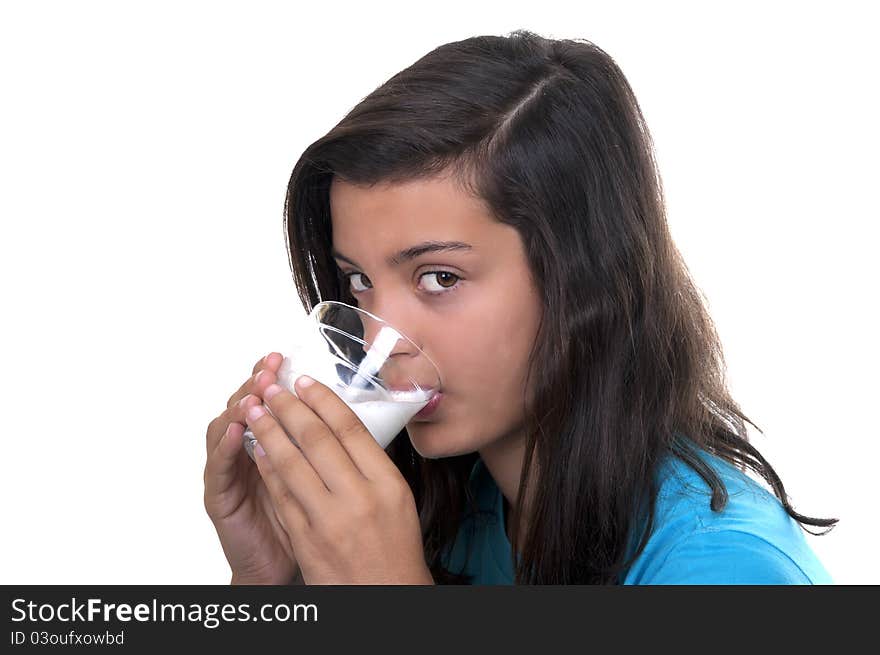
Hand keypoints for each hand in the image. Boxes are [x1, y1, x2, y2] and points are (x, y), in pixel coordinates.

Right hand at [203, 353, 299, 584]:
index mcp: (270, 443)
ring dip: (238, 407)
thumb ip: (319, 446)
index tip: (286, 358)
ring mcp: (228, 472)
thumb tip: (340, 410)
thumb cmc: (303, 522)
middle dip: (255, 383)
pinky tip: (237, 431)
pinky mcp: (218, 496)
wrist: (279, 566)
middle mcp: (244, 451)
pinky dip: (226, 446)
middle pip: (242, 405)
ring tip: (254, 393)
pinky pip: (218, 466)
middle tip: (268, 367)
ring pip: (223, 428)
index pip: (267, 401)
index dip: (273, 378)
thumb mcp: (317, 476)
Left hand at [244, 375, 433, 584]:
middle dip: (289, 408)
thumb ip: (371, 465)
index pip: (350, 429)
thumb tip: (342, 426)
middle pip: (317, 440)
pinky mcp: (306, 539)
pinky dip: (267, 468)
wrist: (386, 595)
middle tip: (272, 388)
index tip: (304, 382)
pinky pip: (281, 494)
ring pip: (292, 463)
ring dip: (269, 432)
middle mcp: (360, 498)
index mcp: (387, 483)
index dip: (323, 400)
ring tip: (255, 410)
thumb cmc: (393, 547)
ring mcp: (330, 520)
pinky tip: (258, 449)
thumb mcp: (397, 499)